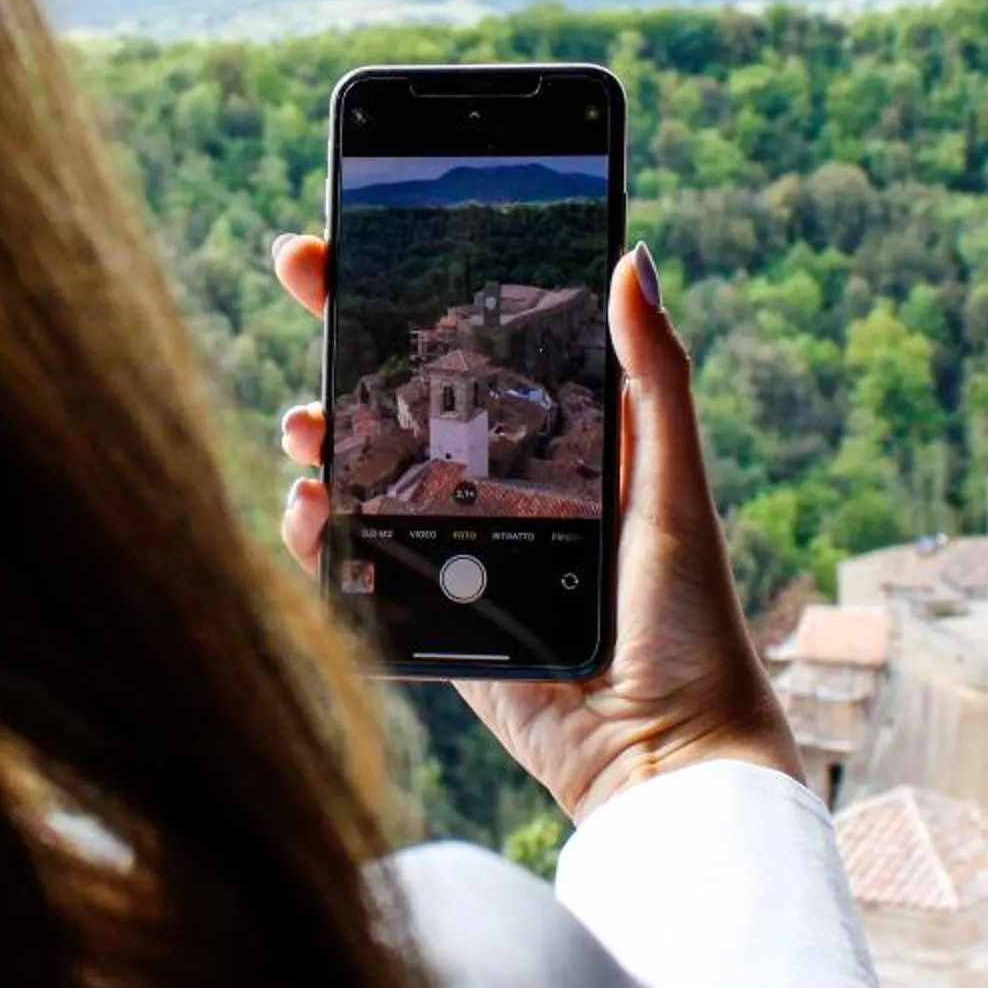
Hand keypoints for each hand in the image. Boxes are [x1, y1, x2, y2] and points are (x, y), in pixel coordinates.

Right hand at [272, 233, 799, 825]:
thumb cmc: (688, 620)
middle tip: (299, 267)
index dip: (422, 287)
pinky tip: (310, 509)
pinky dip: (319, 531)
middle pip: (406, 390)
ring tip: (304, 422)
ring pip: (366, 469)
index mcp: (563, 442)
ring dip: (321, 432)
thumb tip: (634, 257)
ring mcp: (460, 548)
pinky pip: (357, 561)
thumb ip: (653, 380)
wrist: (661, 756)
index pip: (481, 342)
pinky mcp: (432, 616)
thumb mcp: (673, 486)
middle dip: (345, 329)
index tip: (369, 231)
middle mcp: (503, 484)